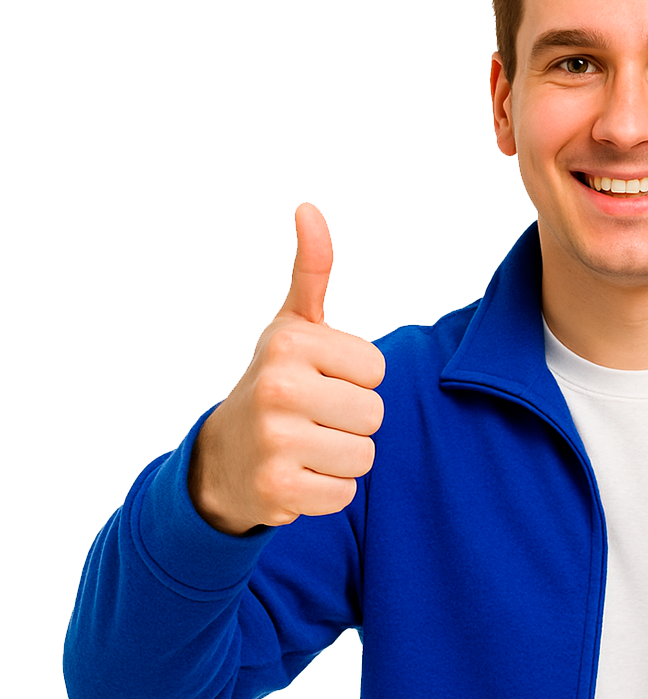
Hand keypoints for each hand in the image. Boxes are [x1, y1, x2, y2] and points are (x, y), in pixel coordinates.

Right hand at [189, 203, 385, 535]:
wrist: (221, 459)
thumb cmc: (275, 380)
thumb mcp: (293, 324)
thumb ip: (313, 268)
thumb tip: (308, 206)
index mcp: (290, 342)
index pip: (376, 369)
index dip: (355, 379)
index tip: (320, 379)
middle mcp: (277, 387)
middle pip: (374, 414)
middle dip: (352, 421)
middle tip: (313, 417)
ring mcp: (274, 440)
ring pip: (364, 456)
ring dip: (341, 457)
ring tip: (305, 445)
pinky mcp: (275, 490)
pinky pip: (344, 492)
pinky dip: (327, 491)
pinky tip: (296, 475)